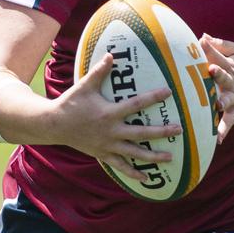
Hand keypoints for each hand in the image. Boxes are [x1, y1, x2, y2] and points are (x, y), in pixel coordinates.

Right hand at [54, 53, 181, 178]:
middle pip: (142, 133)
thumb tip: (111, 54)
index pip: (136, 104)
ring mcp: (108, 145)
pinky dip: (133, 173)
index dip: (152, 97)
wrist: (54, 125)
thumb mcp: (85, 86)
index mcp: (110, 113)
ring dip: (153, 156)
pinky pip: (121, 166)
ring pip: (135, 153)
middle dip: (161, 132)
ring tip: (170, 157)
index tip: (168, 92)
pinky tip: (146, 178)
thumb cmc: (71, 103)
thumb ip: (100, 71)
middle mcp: (112, 131)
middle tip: (179, 130)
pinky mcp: (103, 155)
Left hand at [200, 35, 233, 142]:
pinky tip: (217, 140)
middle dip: (217, 73)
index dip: (208, 49)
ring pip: (227, 99)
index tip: (198, 42)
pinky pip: (230, 122)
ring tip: (217, 105)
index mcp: (231, 65)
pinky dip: (224, 131)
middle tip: (210, 70)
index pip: (217, 55)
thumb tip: (203, 36)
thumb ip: (222, 45)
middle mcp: (233, 81)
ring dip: (222, 101)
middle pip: (223, 76)